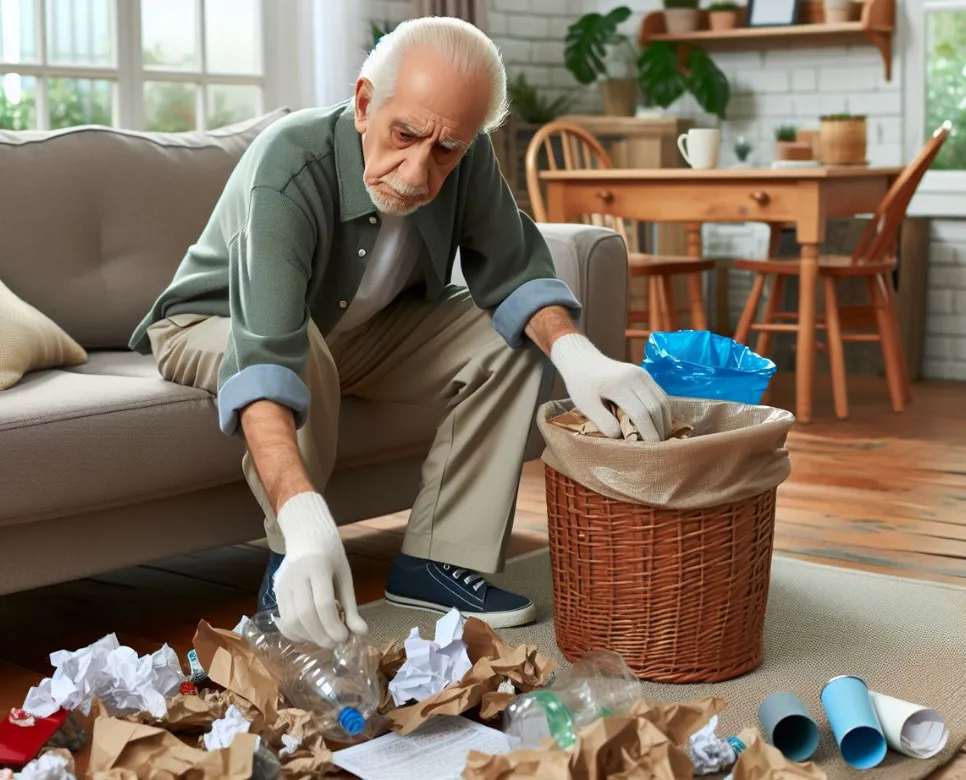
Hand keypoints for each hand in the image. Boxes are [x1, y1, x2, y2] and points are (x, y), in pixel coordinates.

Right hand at [273, 492, 367, 646]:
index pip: (323, 604)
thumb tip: (361, 632)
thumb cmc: (331, 554)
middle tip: (335, 643)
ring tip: (325, 638)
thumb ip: (351, 606)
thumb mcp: (345, 576)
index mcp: (317, 567)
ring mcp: (283, 584)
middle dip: (321, 636)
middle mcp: (296, 575)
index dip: (333, 626)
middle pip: (305, 615)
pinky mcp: (276, 591)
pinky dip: (296, 633)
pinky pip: (284, 619)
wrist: (307, 535)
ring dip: (309, 637)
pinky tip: (310, 634)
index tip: (344, 638)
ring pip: (291, 621)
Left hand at [550, 333, 670, 440]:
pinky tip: (658, 423)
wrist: (582, 360)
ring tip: (660, 437)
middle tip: (658, 447)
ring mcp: (642, 374)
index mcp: (618, 385)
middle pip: (656, 407)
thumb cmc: (581, 384)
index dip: (649, 432)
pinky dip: (662, 411)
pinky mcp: (644, 374)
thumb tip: (621, 436)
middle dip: (660, 429)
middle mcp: (635, 377)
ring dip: (664, 420)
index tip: (650, 448)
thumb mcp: (585, 405)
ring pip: (662, 400)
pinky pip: (660, 394)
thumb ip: (602, 422)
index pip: (641, 413)